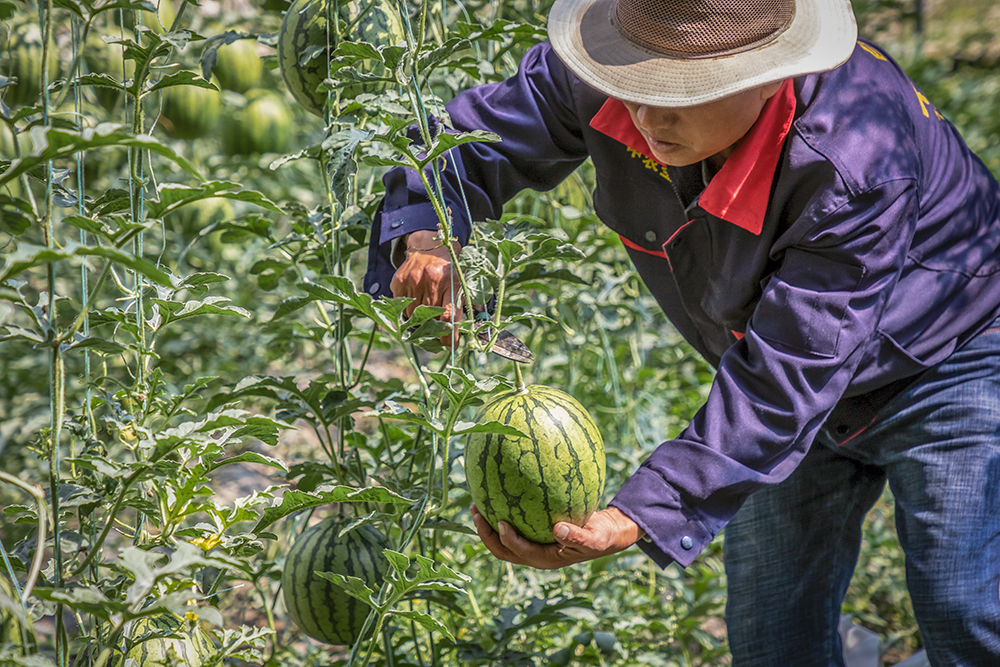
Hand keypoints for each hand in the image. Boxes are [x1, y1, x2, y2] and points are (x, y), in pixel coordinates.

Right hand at [390, 229, 463, 346]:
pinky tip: (416, 296)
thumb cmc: (449, 271)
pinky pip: (402, 305)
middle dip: (434, 324)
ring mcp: (414, 281)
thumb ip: (473, 304)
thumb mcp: (465, 283)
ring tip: (427, 304)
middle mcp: (432, 281)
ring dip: (420, 316)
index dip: (449, 334)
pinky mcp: (400, 281)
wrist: (429, 249)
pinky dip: (409, 307)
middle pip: (430, 317)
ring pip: (413, 315)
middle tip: (437, 321)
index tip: (450, 345)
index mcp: (451, 283)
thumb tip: (477, 327)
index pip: (449, 315)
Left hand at [470, 505, 644, 569]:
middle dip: (486, 535)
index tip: (500, 522)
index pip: (521, 552)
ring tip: (475, 505)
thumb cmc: (599, 536)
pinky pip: (512, 526)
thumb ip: (578, 536)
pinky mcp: (532, 534)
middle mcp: (534, 555)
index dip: (508, 540)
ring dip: (486, 526)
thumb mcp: (594, 538)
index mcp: (546, 560)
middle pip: (503, 550)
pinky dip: (501, 512)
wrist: (603, 533)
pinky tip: (496, 492)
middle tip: (475, 513)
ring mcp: (531, 545)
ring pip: (502, 541)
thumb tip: (558, 528)